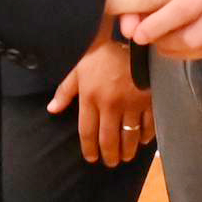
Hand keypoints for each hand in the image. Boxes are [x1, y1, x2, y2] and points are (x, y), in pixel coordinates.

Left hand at [47, 32, 153, 166]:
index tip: (92, 158)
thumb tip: (52, 109)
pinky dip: (146, 136)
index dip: (89, 149)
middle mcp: (110, 104)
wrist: (133, 38)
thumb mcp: (79, 69)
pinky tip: (142, 142)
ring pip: (129, 136)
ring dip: (127, 150)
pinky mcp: (149, 99)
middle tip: (111, 163)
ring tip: (125, 157)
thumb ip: (65, 91)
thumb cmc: (102, 55)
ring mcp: (131, 103)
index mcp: (90, 97)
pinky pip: (149, 124)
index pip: (87, 131)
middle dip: (109, 155)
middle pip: (108, 139)